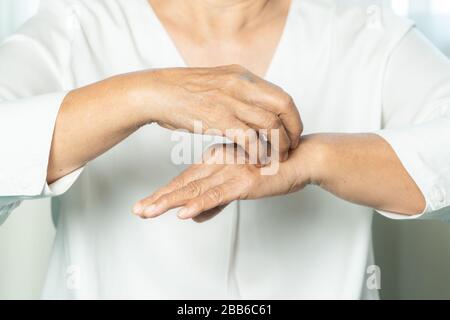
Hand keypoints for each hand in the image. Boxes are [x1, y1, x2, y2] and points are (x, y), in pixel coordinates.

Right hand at [130, 65, 301, 159]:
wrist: (155, 92)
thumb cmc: (181, 91)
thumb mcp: (216, 83)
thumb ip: (236, 92)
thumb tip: (250, 106)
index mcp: (242, 76)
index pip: (281, 95)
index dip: (292, 117)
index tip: (291, 132)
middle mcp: (241, 85)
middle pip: (283, 106)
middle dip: (292, 130)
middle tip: (291, 147)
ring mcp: (230, 101)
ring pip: (270, 124)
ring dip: (278, 145)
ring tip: (277, 159)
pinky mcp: (218, 119)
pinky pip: (249, 139)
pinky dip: (258, 153)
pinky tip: (257, 162)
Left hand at [133, 140, 317, 221]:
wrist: (300, 158)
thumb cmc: (271, 169)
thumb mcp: (237, 185)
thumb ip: (215, 200)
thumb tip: (192, 216)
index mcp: (215, 160)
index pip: (184, 180)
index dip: (164, 193)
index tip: (145, 203)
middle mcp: (219, 163)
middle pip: (184, 185)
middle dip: (159, 199)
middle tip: (138, 210)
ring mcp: (231, 171)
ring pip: (195, 189)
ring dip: (170, 202)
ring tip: (149, 212)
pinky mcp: (245, 180)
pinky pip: (219, 194)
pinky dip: (201, 204)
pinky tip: (184, 212)